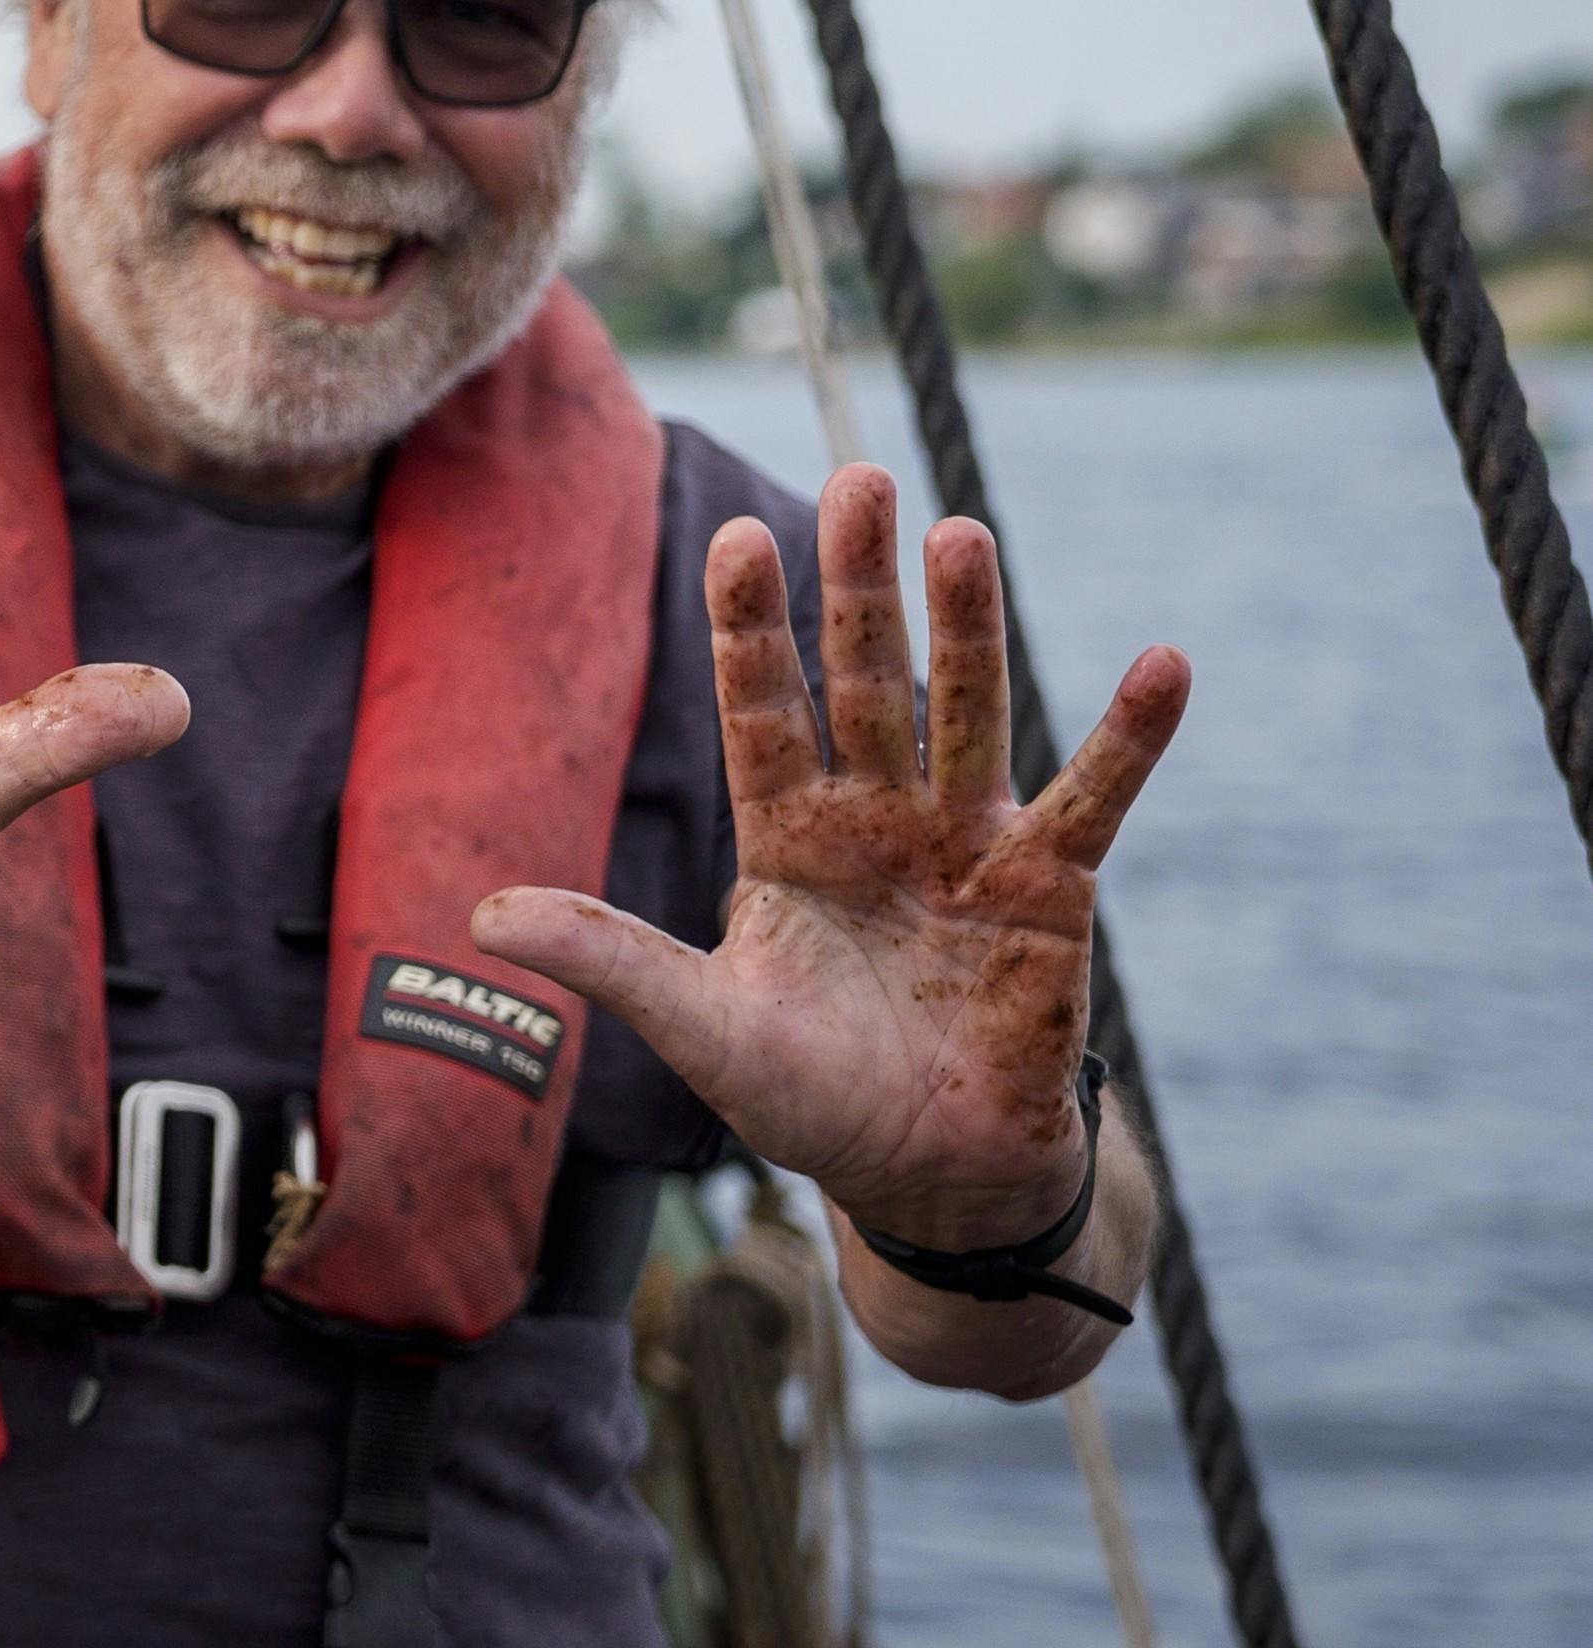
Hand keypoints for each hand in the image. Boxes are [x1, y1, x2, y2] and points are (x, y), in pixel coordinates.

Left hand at [476, 468, 1189, 1252]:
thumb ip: (608, 960)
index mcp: (787, 836)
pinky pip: (1095, 796)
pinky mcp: (1052, 887)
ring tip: (958, 532)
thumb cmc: (808, 1096)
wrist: (927, 1170)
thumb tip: (482, 914)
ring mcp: (967, 840)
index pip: (762, 708)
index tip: (737, 536)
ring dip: (965, 625)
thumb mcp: (699, 1027)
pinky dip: (1131, 735)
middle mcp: (876, 815)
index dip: (750, 628)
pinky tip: (1164, 661)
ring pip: (965, 709)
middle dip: (857, 586)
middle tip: (858, 477)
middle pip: (863, 679)